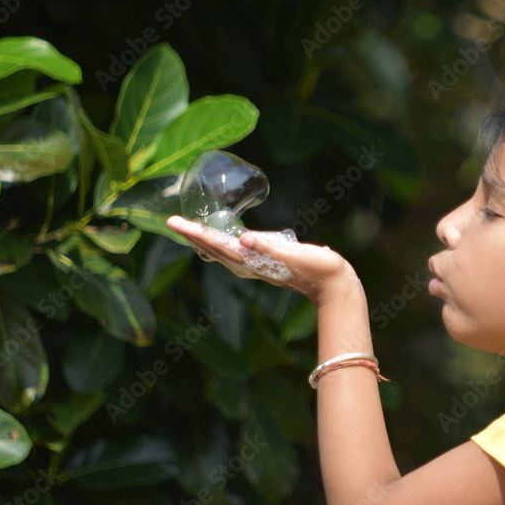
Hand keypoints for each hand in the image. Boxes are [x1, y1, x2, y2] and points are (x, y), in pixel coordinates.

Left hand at [165, 216, 359, 302]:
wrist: (331, 283)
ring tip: (189, 229)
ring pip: (220, 251)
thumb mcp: (292, 254)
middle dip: (192, 235)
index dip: (194, 232)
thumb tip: (243, 239)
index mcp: (251, 260)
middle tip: (173, 221)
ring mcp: (255, 265)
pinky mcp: (264, 263)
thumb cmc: (314, 267)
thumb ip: (267, 246)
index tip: (174, 222)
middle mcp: (248, 264)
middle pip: (212, 248)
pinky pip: (233, 252)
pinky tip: (222, 239)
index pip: (215, 244)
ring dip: (203, 240)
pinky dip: (221, 243)